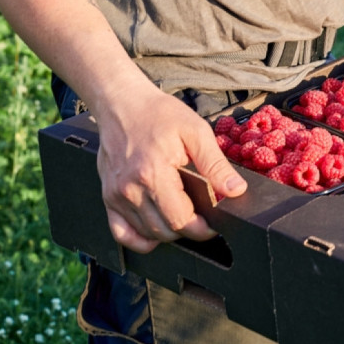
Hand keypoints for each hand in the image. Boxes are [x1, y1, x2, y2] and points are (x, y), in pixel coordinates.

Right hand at [94, 86, 246, 252]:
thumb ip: (216, 164)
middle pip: (165, 230)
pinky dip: (140, 239)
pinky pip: (121, 233)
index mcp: (153, 173)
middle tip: (203, 219)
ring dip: (169, 233)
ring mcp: (116, 195)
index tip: (214, 224)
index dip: (202, 228)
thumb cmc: (159, 114)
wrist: (123, 104)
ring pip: (147, 233)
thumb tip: (235, 190)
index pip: (181, 220)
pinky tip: (157, 231)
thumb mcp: (196, 132)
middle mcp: (130, 189)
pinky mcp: (108, 196)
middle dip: (189, 231)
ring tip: (185, 217)